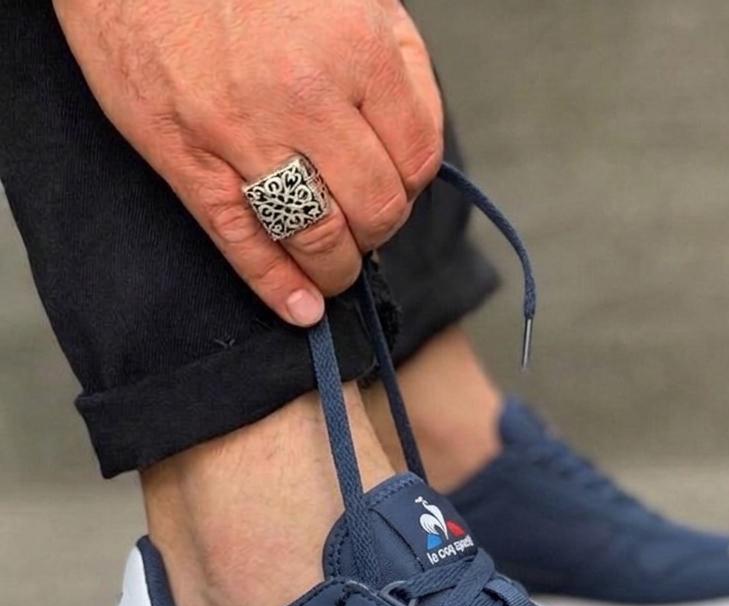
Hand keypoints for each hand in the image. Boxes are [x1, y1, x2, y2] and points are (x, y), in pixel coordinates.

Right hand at [53, 0, 442, 324]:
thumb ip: (394, 59)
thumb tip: (415, 137)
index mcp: (358, 48)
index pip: (417, 158)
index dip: (412, 184)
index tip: (397, 185)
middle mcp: (307, 97)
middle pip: (376, 208)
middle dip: (378, 228)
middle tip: (364, 222)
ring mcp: (243, 134)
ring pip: (318, 237)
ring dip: (338, 267)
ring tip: (336, 268)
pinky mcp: (187, 158)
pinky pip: (243, 242)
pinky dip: (277, 286)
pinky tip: (301, 309)